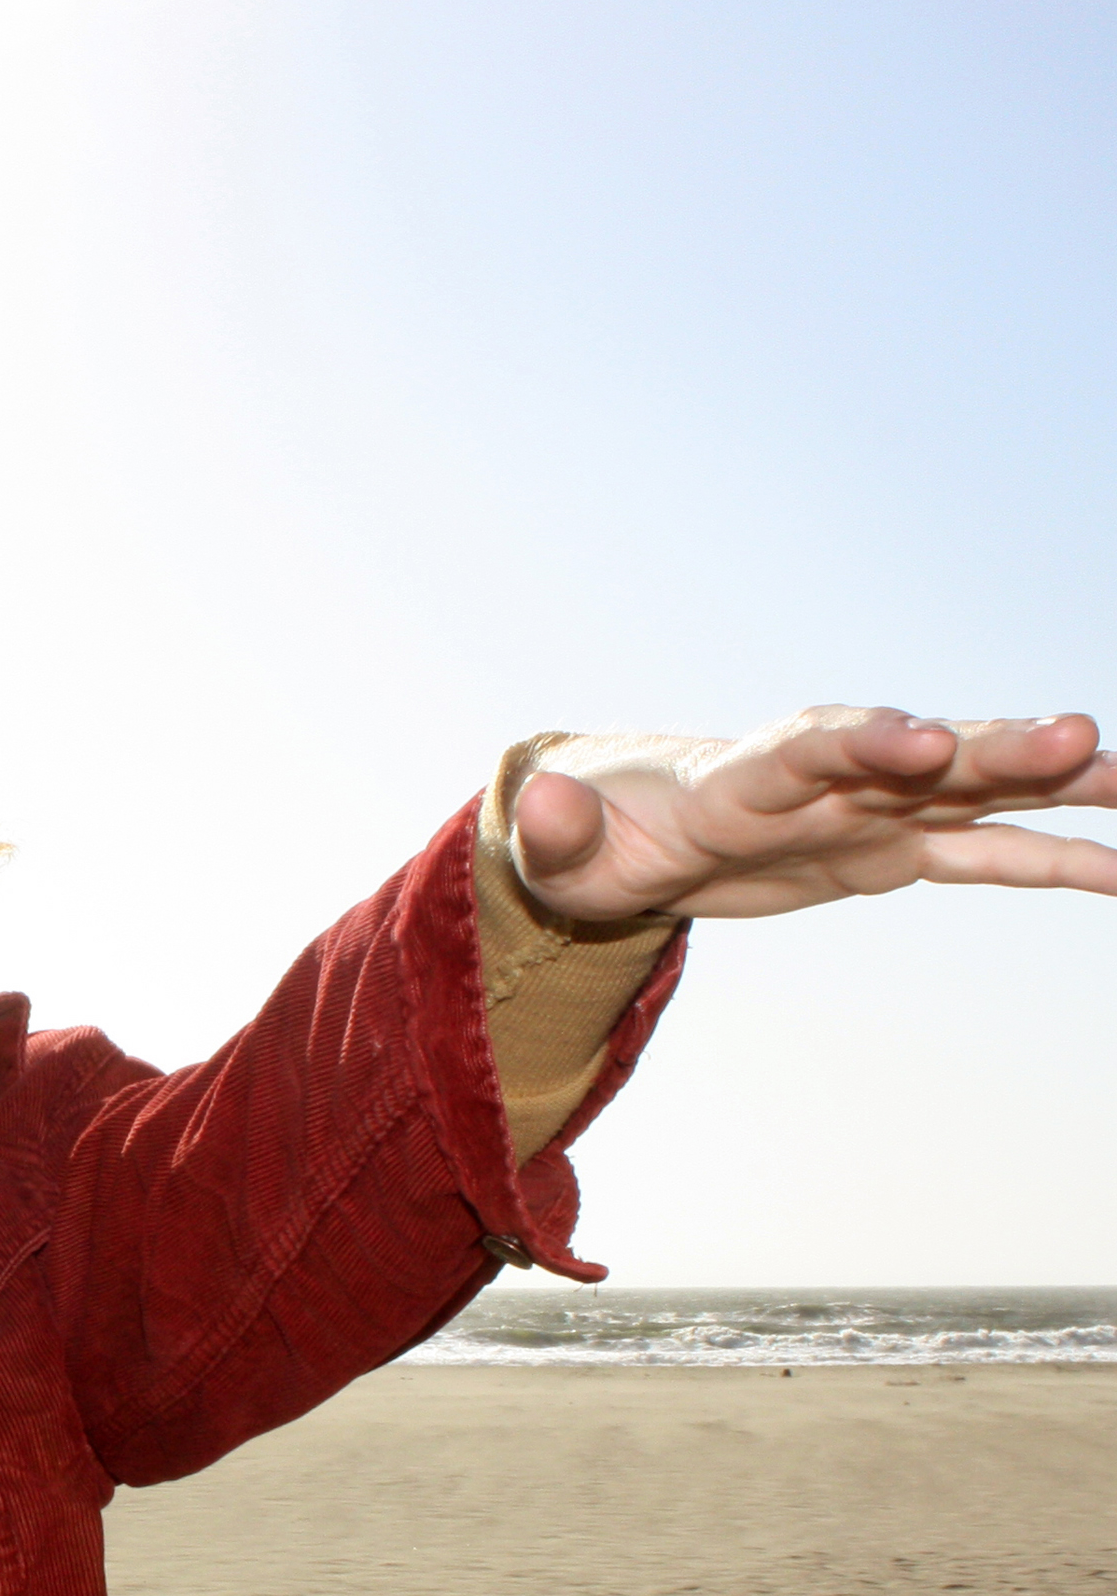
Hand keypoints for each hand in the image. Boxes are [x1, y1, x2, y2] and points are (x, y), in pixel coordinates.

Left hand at [512, 709, 1116, 921]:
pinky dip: (1056, 860)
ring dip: (1051, 787)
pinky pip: (985, 857)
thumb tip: (534, 807)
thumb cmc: (587, 840)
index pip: (806, 751)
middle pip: (913, 758)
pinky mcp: (891, 850)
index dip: (863, 744)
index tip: (922, 742)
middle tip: (1077, 735)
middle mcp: (821, 782)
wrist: (624, 832)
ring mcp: (868, 812)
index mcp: (738, 780)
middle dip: (989, 748)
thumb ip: (553, 829)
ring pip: (973, 796)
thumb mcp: (553, 849)